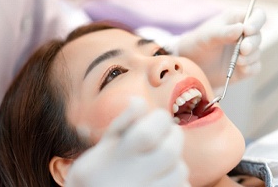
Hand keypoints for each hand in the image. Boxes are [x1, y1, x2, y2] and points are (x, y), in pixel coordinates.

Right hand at [65, 98, 189, 186]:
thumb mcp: (103, 147)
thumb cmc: (97, 174)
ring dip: (176, 159)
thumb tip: (138, 100)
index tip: (159, 118)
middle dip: (174, 136)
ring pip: (180, 170)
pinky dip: (178, 179)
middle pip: (169, 151)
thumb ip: (122, 123)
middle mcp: (131, 179)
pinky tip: (162, 178)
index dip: (160, 119)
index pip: (147, 134)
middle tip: (167, 135)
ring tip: (162, 160)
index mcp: (116, 157)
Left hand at [177, 8, 265, 87]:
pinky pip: (254, 68)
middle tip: (243, 49)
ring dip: (250, 57)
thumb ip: (224, 32)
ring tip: (237, 61)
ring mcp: (245, 51)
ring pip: (257, 53)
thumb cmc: (198, 43)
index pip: (256, 15)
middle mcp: (244, 35)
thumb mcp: (207, 36)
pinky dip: (249, 68)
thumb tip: (242, 28)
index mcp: (236, 20)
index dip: (256, 21)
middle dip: (252, 43)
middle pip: (258, 36)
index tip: (248, 30)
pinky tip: (241, 69)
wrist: (191, 64)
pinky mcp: (245, 66)